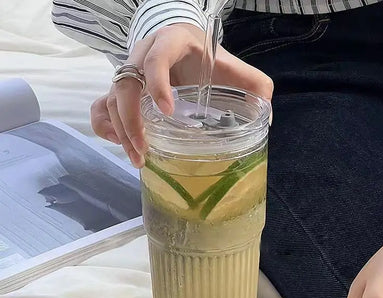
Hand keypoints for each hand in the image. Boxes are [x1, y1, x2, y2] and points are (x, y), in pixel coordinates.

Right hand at [90, 24, 273, 167]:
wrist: (184, 44)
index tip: (167, 112)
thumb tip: (267, 118)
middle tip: (145, 151)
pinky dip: (105, 125)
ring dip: (120, 130)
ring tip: (137, 157)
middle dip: (132, 121)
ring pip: (111, 98)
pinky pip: (102, 105)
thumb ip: (254, 85)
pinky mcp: (122, 88)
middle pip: (124, 84)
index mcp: (171, 43)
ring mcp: (130, 72)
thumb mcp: (233, 66)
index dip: (157, 83)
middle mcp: (143, 55)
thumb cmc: (208, 57)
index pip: (156, 57)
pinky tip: (119, 143)